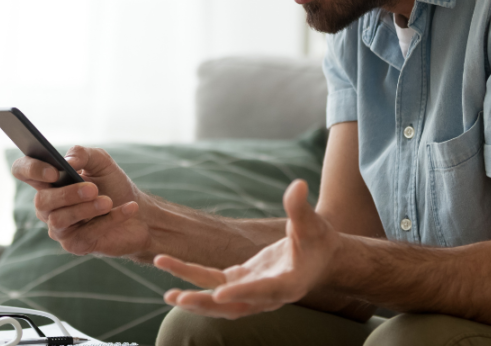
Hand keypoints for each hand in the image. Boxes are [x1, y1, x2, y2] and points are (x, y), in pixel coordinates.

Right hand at [11, 146, 151, 256]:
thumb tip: (68, 161)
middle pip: (41, 201)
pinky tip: (128, 208)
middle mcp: (49, 206)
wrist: (139, 213)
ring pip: (59, 220)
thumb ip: (84, 154)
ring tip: (108, 201)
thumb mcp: (102, 162)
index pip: (23, 171)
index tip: (54, 171)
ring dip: (87, 209)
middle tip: (93, 189)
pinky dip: (110, 219)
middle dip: (68, 194)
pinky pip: (86, 233)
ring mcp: (59, 227)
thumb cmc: (114, 185)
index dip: (31, 169)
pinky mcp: (75, 245)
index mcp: (49, 181)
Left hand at [153, 180, 339, 318]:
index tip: (218, 293)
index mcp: (288, 284)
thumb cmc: (319, 240)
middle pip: (234, 305)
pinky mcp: (243, 282)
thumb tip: (298, 184)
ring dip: (196, 298)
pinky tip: (175, 276)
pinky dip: (197, 282)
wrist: (321, 258)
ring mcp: (253, 292)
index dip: (241, 292)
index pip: (262, 290)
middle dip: (206, 303)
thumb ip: (300, 207)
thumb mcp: (312, 223)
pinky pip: (216, 285)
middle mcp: (267, 296)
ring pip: (221, 300)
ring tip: (169, 295)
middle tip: (179, 298)